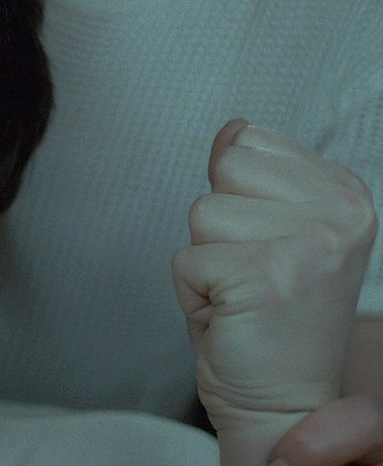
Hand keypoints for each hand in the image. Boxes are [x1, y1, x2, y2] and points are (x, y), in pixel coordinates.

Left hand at [172, 120, 376, 464]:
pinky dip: (191, 293)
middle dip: (219, 225)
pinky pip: (185, 258)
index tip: (267, 246)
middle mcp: (339, 211)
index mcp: (345, 191)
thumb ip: (250, 173)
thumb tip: (232, 128)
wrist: (283, 401)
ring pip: (201, 213)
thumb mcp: (264, 227)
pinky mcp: (263, 275)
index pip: (250, 143)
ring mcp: (308, 242)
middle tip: (248, 272)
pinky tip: (229, 314)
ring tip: (240, 294)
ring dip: (206, 259)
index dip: (239, 200)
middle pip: (224, 170)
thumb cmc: (268, 317)